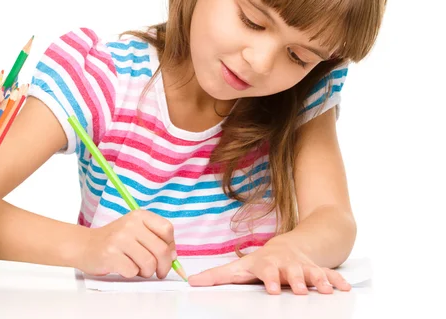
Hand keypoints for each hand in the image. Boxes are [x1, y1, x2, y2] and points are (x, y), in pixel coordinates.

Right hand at [77, 209, 176, 278]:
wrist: (85, 245)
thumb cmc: (115, 241)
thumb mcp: (136, 231)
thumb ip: (155, 239)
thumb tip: (174, 256)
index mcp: (139, 216)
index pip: (167, 229)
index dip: (171, 246)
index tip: (167, 254)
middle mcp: (130, 224)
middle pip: (161, 250)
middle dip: (164, 266)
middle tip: (160, 272)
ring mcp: (120, 238)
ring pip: (149, 263)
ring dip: (147, 272)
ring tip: (139, 269)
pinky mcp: (110, 254)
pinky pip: (132, 271)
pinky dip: (132, 274)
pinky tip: (124, 267)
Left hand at [188, 239, 351, 294]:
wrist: (288, 247)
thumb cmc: (260, 262)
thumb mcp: (238, 267)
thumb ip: (216, 276)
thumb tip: (191, 282)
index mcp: (267, 264)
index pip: (267, 270)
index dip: (269, 278)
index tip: (272, 289)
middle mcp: (286, 264)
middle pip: (292, 271)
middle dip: (297, 279)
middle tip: (300, 290)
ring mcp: (303, 266)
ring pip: (313, 272)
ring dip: (319, 280)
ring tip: (326, 290)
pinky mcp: (317, 270)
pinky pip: (330, 274)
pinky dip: (337, 280)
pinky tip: (345, 289)